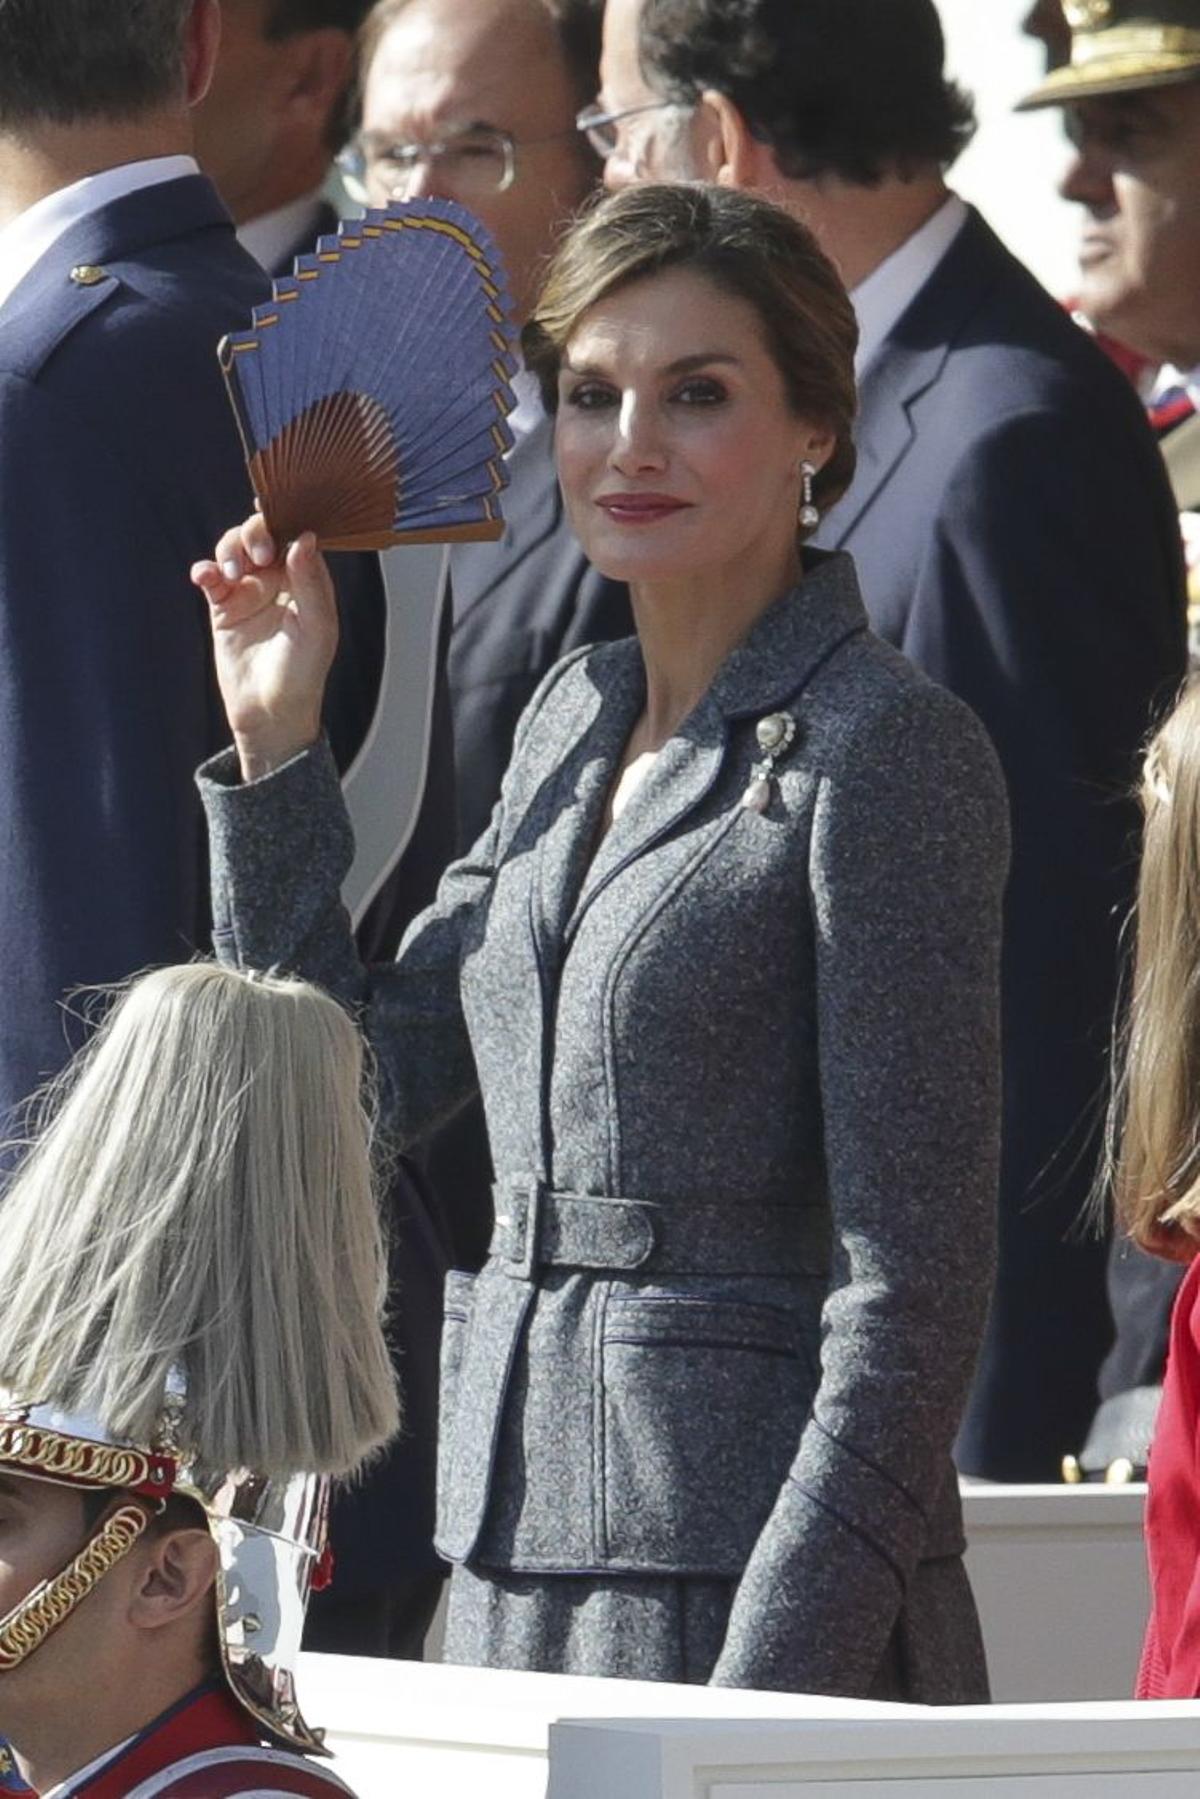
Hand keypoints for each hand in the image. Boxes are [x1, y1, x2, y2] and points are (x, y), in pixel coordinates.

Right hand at [193, 514, 338, 781]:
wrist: (270, 713)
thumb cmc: (302, 674)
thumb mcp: (316, 628)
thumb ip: (311, 583)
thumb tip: (305, 539)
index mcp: (309, 580)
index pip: (297, 535)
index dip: (286, 519)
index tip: (275, 512)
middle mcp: (280, 579)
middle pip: (262, 534)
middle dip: (255, 533)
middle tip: (257, 553)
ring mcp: (250, 590)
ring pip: (234, 549)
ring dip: (229, 549)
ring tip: (230, 572)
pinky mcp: (223, 606)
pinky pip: (212, 576)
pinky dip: (206, 570)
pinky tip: (205, 576)